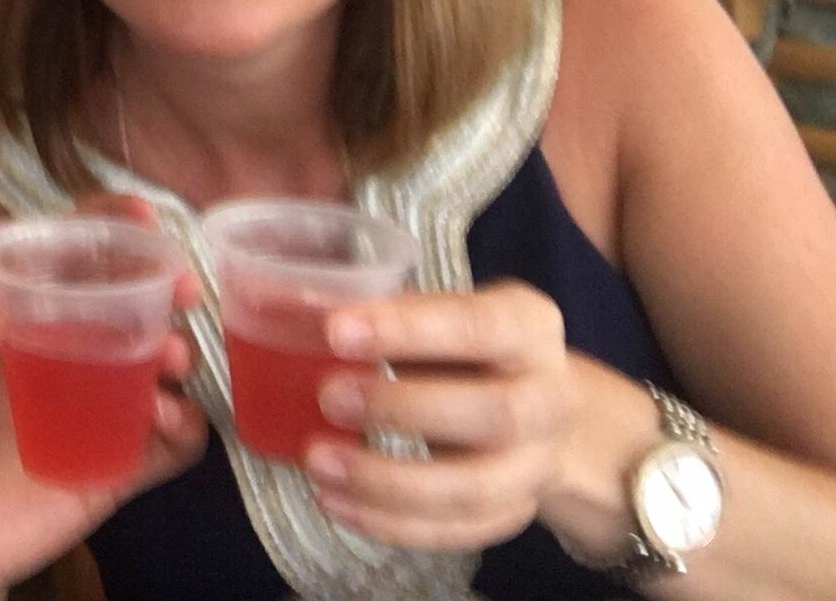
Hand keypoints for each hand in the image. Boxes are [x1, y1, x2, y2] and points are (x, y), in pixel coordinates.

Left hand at [0, 257, 205, 600]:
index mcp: (12, 312)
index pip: (69, 255)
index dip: (109, 227)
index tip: (141, 215)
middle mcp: (58, 351)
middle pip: (129, 303)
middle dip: (162, 285)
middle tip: (181, 287)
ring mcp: (86, 411)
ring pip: (155, 368)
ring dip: (178, 352)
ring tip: (170, 357)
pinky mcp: (103, 473)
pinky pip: (163, 446)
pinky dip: (183, 426)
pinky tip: (169, 418)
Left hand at [303, 279, 575, 550]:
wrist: (533, 404)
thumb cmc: (461, 347)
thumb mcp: (436, 313)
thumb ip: (377, 311)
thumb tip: (286, 303)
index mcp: (530, 325)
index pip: (476, 325)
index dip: (407, 328)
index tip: (335, 329)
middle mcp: (549, 397)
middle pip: (494, 413)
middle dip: (403, 408)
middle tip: (327, 396)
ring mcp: (537, 464)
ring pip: (474, 489)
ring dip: (387, 480)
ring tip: (318, 460)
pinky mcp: (514, 513)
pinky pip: (457, 531)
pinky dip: (391, 523)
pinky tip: (336, 501)